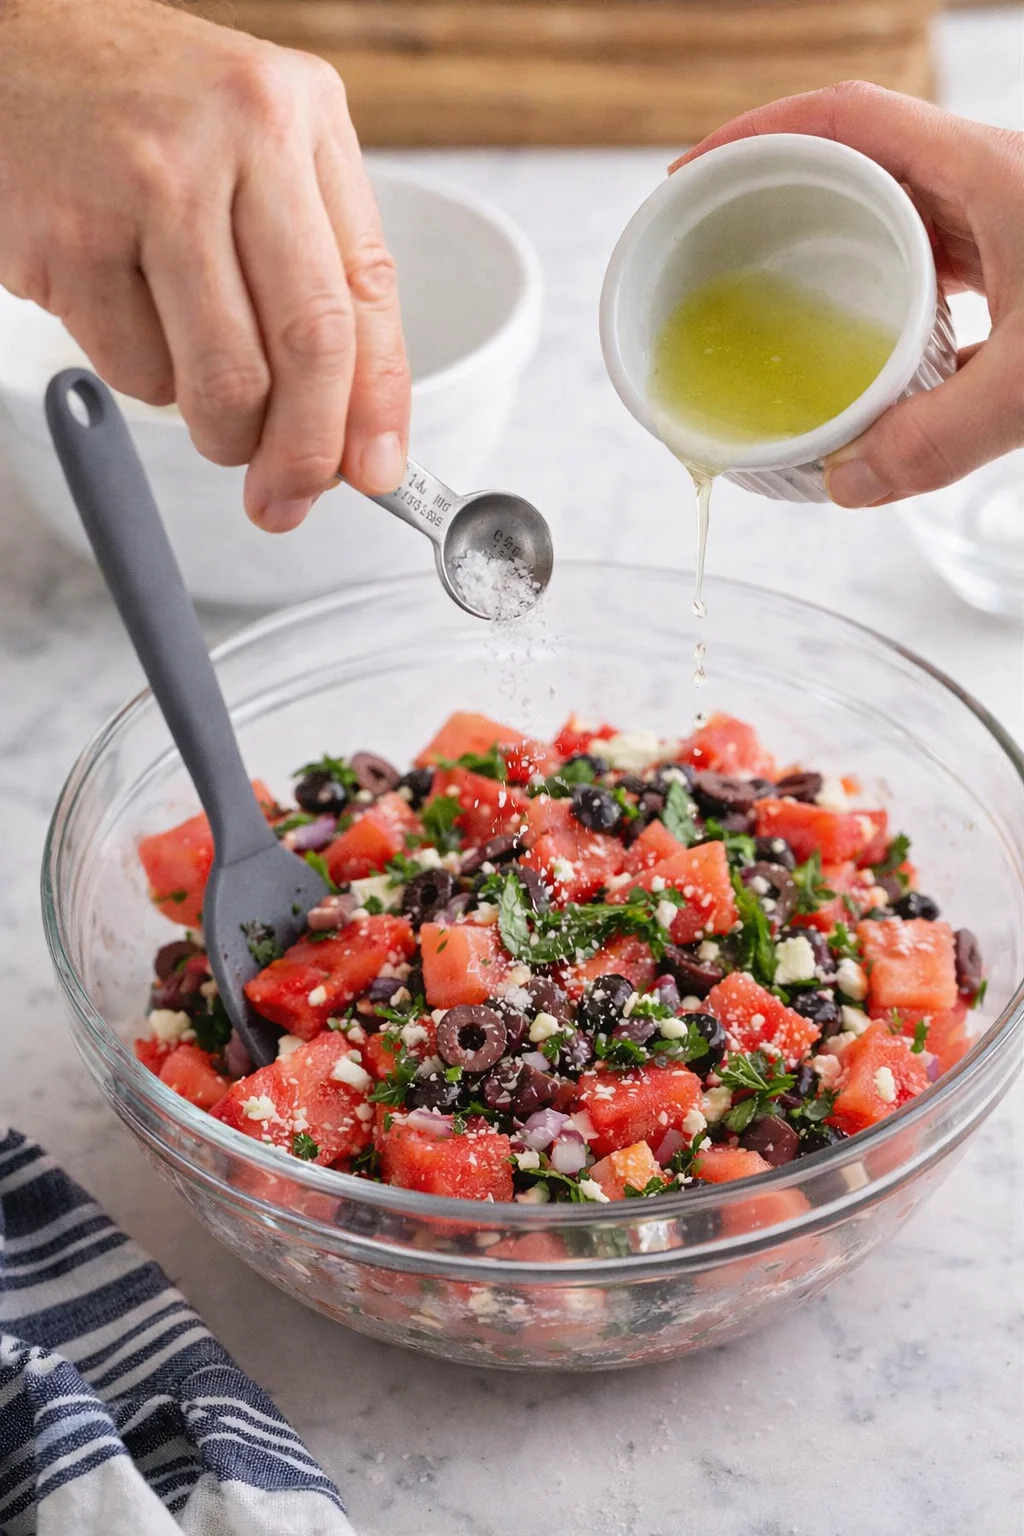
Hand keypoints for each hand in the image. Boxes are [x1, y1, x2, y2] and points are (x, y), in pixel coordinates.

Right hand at [0, 0, 409, 530]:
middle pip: (309, 345)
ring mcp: (149, 186)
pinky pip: (138, 371)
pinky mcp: (71, 238)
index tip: (378, 469)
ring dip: (226, 435)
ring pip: (225, 379)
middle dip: (307, 450)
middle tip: (292, 496)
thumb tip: (349, 424)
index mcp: (301, 114)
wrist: (7, 49)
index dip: (378, 402)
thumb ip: (313, 267)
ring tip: (213, 418)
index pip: (368, 292)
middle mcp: (238, 138)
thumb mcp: (255, 150)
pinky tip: (129, 317)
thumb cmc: (139, 111)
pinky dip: (146, 381)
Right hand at [670, 83, 1023, 506]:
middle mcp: (985, 180)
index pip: (841, 117)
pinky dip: (883, 286)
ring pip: (892, 207)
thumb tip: (848, 484)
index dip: (754, 133)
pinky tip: (868, 341)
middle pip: (852, 157)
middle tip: (713, 243)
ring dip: (826, 240)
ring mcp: (1005, 218)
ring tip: (769, 291)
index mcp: (980, 169)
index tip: (690, 176)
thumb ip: (941, 437)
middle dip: (773, 190)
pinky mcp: (1021, 260)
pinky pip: (931, 257)